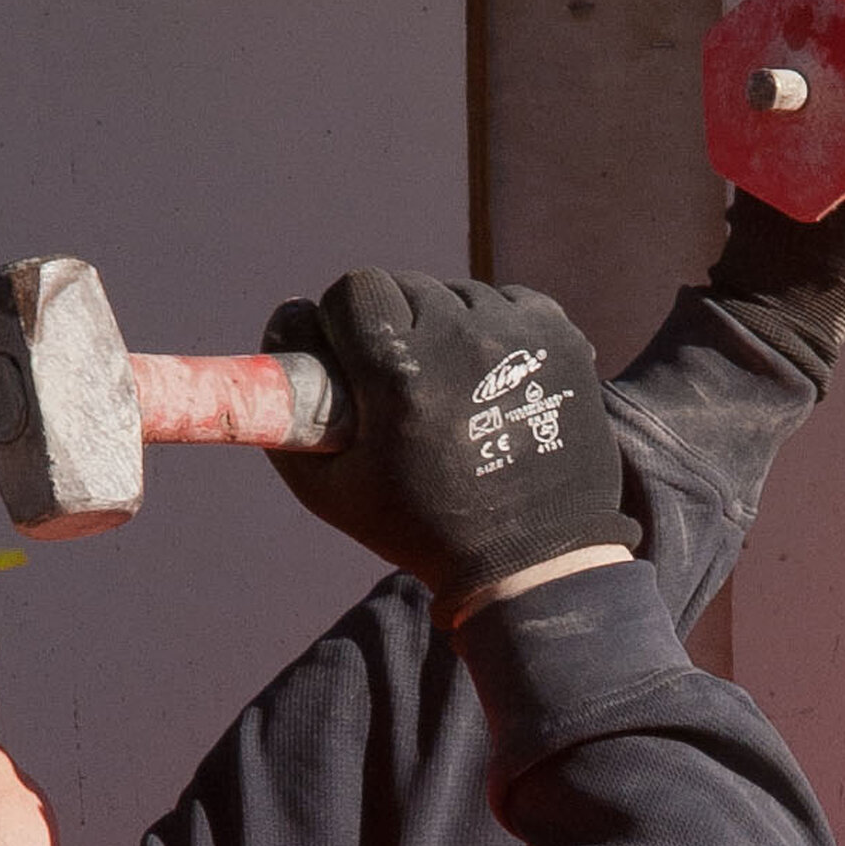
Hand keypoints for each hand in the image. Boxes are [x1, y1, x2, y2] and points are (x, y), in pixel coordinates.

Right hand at [260, 271, 629, 618]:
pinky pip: (509, 303)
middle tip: (401, 376)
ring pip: (458, 294)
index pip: (355, 289)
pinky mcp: (560, 337)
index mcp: (398, 374)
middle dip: (393, 322)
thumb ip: (284, 407)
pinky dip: (496, 330)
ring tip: (451, 385)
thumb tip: (286, 321)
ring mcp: (519, 336)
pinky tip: (493, 377)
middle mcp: (462, 342)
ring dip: (446, 326)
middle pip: (406, 286)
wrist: (529, 560)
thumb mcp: (326, 487)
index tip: (352, 355)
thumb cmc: (418, 528)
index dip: (344, 320)